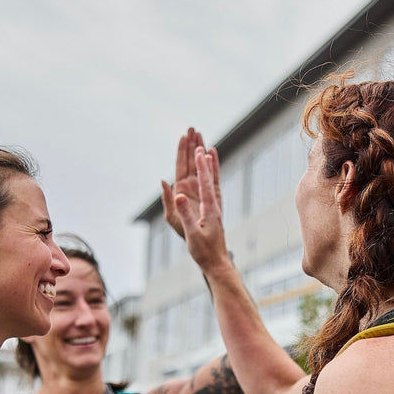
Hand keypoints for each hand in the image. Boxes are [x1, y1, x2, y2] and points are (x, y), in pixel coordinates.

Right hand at [161, 129, 230, 270]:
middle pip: (204, 171)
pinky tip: (211, 158)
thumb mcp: (191, 233)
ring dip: (204, 156)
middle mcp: (212, 201)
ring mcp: (213, 202)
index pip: (203, 180)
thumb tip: (177, 193)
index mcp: (208, 206)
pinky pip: (211, 183)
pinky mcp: (212, 206)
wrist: (216, 261)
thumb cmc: (203, 250)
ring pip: (208, 174)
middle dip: (199, 152)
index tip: (197, 148)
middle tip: (195, 132)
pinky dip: (211, 169)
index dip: (200, 164)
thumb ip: (185, 213)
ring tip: (202, 138)